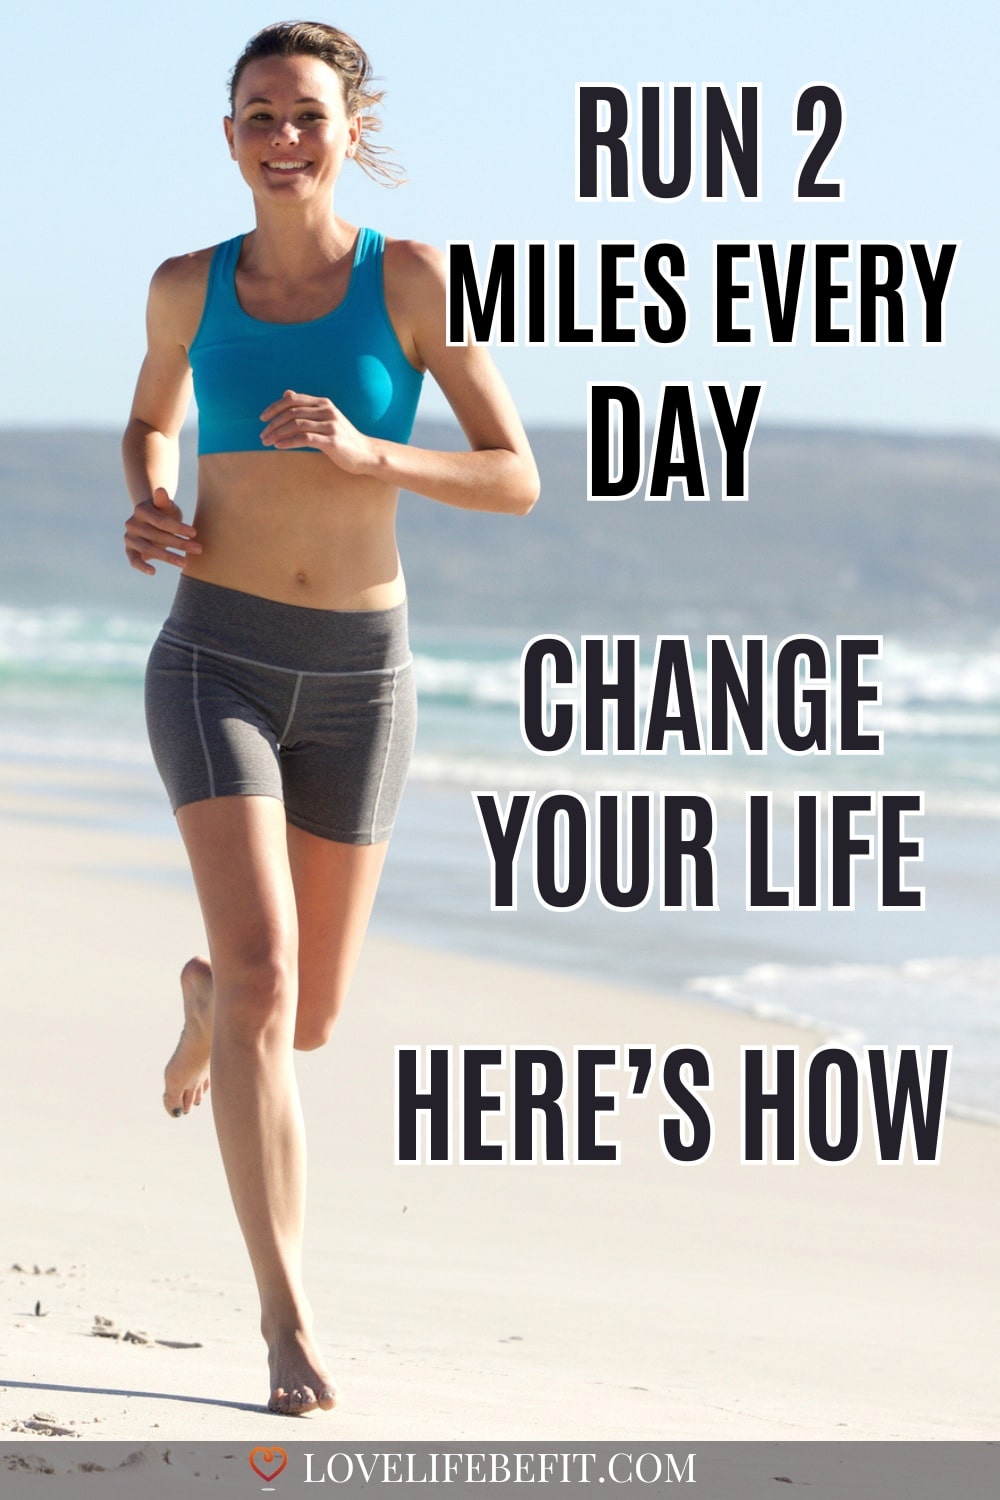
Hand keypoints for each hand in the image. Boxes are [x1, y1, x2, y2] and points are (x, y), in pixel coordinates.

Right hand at [124, 487, 200, 574]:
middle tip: (198, 549)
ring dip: (168, 557)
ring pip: (149, 549)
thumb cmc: (165, 514)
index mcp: (141, 510)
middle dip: (179, 543)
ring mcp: (129, 537)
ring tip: (185, 563)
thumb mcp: (167, 507)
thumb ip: (163, 501)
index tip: (194, 533)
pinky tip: (153, 572)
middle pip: (157, 536)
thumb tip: (161, 490)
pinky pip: (134, 560)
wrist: (153, 523)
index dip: (178, 527)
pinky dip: (142, 566)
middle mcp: (132, 523)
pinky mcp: (129, 550)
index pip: (161, 521)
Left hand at [259, 390, 376, 474]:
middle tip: (262, 434)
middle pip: (292, 412)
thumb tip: (286, 393)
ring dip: (278, 433)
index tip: (262, 418)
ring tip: (267, 441)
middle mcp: (327, 411)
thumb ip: (307, 407)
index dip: (275, 407)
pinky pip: (305, 438)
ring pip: (296, 425)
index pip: (293, 400)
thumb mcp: (325, 418)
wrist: (366, 453)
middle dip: (273, 423)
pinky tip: (279, 446)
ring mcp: (330, 425)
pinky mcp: (332, 441)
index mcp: (323, 403)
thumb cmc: (343, 437)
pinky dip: (289, 441)